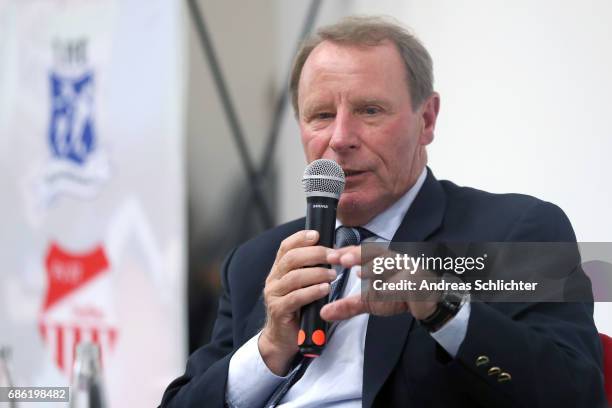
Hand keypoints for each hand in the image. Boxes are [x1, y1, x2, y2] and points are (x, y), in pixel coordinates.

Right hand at [259, 230, 336, 374]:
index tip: (317, 234)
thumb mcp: (302, 285)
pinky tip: (325, 290)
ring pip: (294, 277)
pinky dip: (312, 291)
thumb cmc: (298, 309)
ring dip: (317, 273)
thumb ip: (310, 270)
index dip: (300, 238)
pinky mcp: (278, 310)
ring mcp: (274, 295)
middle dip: (315, 254)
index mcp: (279, 270)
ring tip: (333, 275)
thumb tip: (332, 253)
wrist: (282, 338)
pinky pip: (296, 297)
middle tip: (334, 256)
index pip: (286, 247)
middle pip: (292, 258)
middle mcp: (273, 279)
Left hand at [320, 245, 438, 321]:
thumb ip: (348, 305)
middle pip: (377, 252)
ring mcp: (408, 270)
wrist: (428, 304)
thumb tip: (324, 312)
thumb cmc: (399, 296)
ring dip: (376, 268)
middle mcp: (395, 260)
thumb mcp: (370, 301)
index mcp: (382, 260)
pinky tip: (384, 290)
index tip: (331, 256)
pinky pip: (407, 283)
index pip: (363, 251)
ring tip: (360, 273)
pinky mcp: (419, 284)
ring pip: (392, 264)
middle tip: (343, 260)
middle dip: (359, 254)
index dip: (347, 252)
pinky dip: (395, 287)